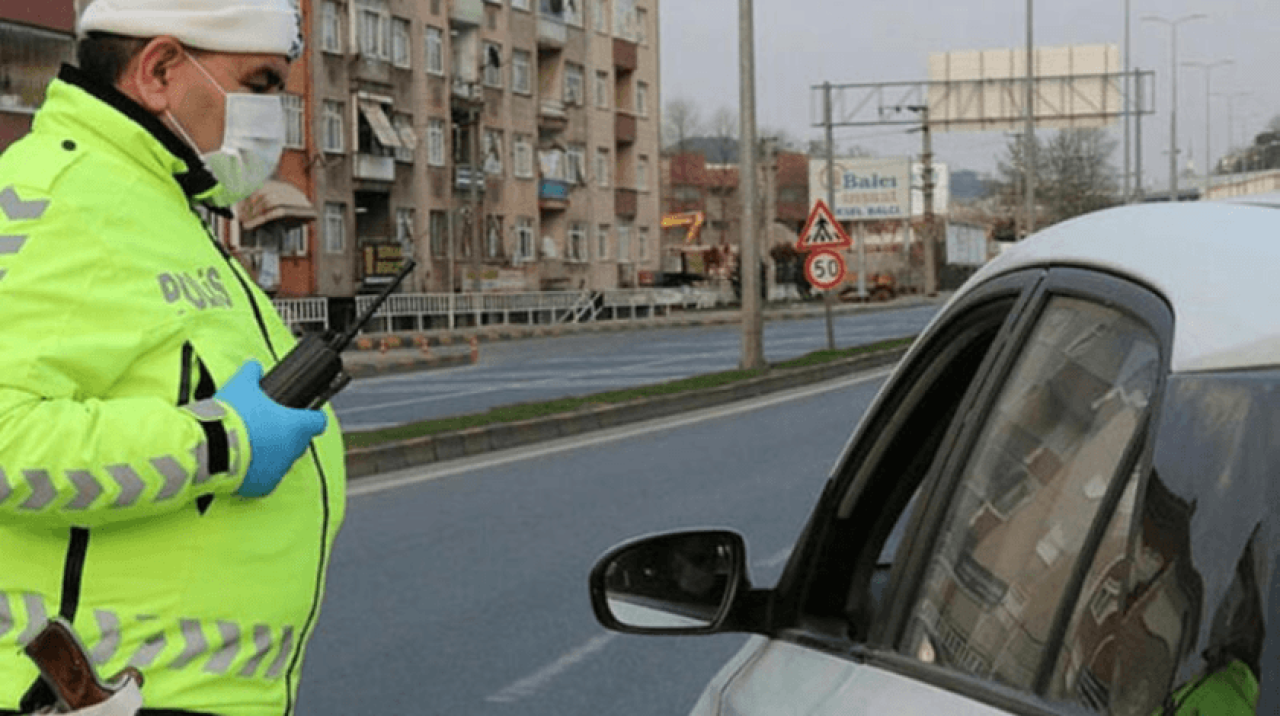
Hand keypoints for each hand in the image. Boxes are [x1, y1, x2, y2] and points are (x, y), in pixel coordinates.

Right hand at [214, 360, 326, 496]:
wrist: (211, 448)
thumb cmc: (232, 415)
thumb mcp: (241, 386)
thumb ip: (251, 373)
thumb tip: (254, 366)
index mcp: (296, 426)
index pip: (318, 422)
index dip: (312, 417)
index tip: (305, 414)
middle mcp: (293, 450)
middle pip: (299, 442)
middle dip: (288, 435)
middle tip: (268, 427)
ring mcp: (280, 470)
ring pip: (283, 461)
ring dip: (273, 453)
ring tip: (252, 444)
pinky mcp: (265, 486)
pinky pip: (267, 478)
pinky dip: (259, 472)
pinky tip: (245, 463)